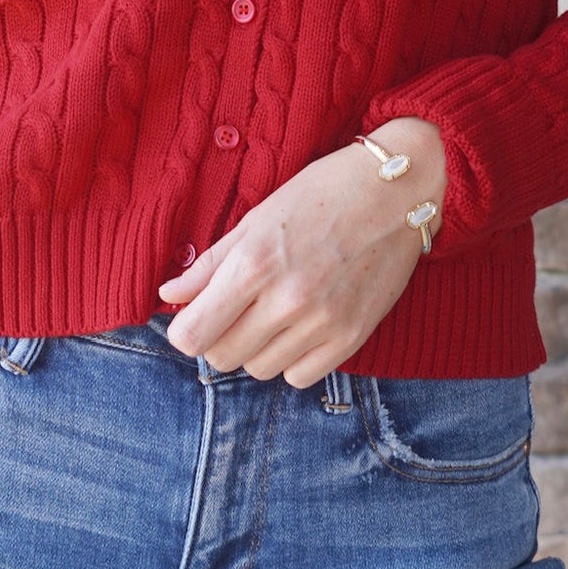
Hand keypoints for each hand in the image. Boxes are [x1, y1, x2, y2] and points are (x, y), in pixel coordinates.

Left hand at [156, 117, 447, 385]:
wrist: (398, 192)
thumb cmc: (323, 193)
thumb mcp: (258, 217)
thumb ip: (211, 263)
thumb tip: (170, 294)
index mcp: (255, 263)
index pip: (194, 335)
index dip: (185, 330)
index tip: (193, 317)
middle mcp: (286, 299)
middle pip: (222, 357)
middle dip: (218, 337)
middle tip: (234, 310)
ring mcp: (322, 323)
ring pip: (259, 369)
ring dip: (256, 348)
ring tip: (272, 312)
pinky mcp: (352, 338)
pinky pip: (299, 376)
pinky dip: (291, 359)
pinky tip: (300, 327)